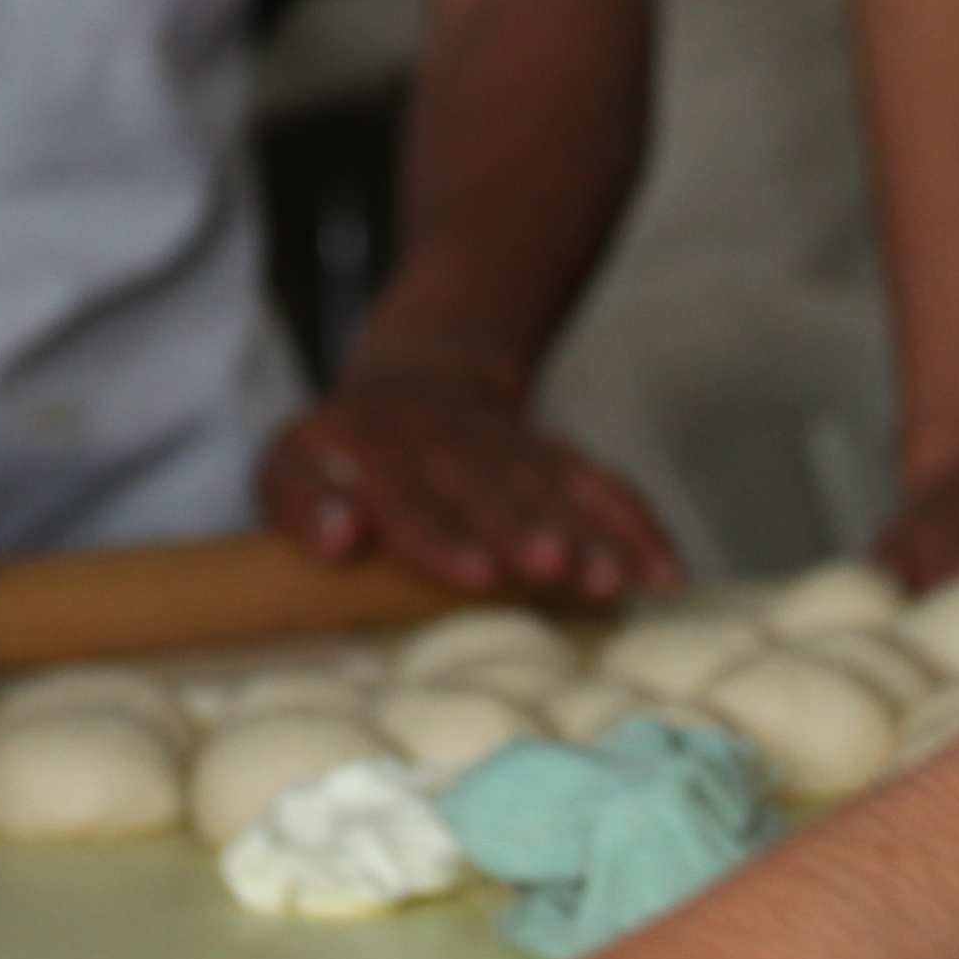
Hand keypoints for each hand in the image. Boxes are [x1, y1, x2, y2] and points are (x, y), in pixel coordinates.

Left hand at [262, 365, 674, 604]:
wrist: (422, 376)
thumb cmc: (339, 453)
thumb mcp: (289, 464)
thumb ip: (299, 503)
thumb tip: (338, 539)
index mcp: (379, 448)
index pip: (410, 494)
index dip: (443, 533)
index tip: (477, 572)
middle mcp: (452, 446)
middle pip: (494, 491)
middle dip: (528, 529)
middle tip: (557, 566)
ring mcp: (514, 450)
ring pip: (555, 489)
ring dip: (588, 534)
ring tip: (614, 581)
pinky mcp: (560, 461)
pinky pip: (605, 488)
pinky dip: (639, 528)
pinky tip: (668, 577)